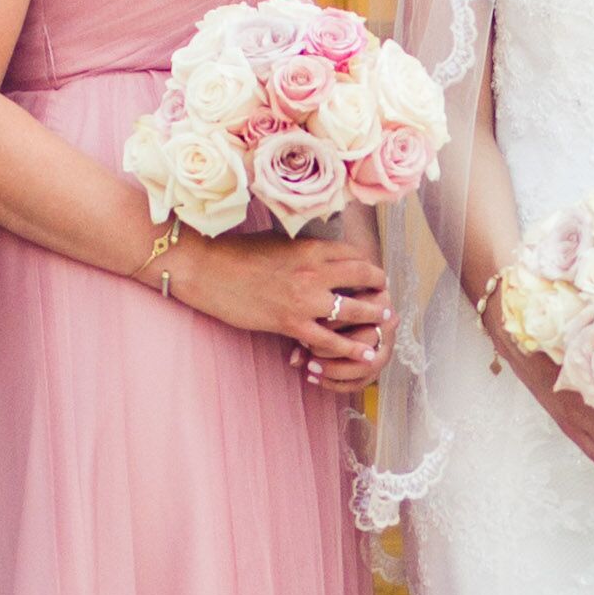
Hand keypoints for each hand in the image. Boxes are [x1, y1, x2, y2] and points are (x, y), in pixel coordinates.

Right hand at [169, 228, 390, 391]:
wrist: (207, 270)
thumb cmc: (238, 253)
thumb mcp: (279, 241)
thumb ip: (305, 248)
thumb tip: (322, 253)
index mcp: (310, 247)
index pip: (354, 255)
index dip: (368, 266)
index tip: (372, 275)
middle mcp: (313, 270)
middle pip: (362, 278)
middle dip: (379, 288)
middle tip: (386, 296)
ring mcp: (303, 299)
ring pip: (353, 310)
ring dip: (373, 317)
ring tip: (384, 321)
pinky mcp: (290, 323)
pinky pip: (329, 339)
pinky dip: (350, 348)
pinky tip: (365, 353)